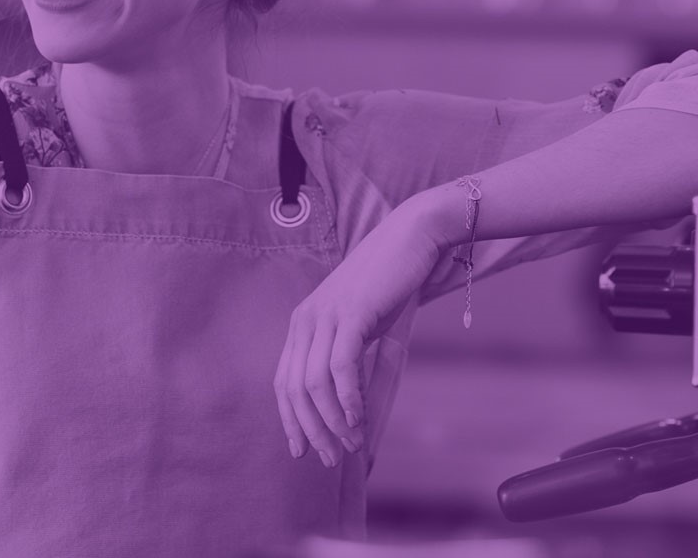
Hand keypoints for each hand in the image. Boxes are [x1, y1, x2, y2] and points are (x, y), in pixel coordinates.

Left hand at [273, 188, 457, 467]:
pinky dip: (347, 400)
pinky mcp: (351, 312)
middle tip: (332, 460)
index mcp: (303, 322)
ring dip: (332, 422)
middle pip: (295, 388)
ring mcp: (326, 314)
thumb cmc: (394, 284)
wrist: (413, 237)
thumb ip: (359, 366)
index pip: (284, 381)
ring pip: (314, 383)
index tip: (302, 451)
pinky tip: (357, 420)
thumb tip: (355, 412)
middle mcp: (306, 318)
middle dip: (311, 430)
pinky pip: (341, 367)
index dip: (290, 420)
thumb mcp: (369, 330)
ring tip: (350, 445)